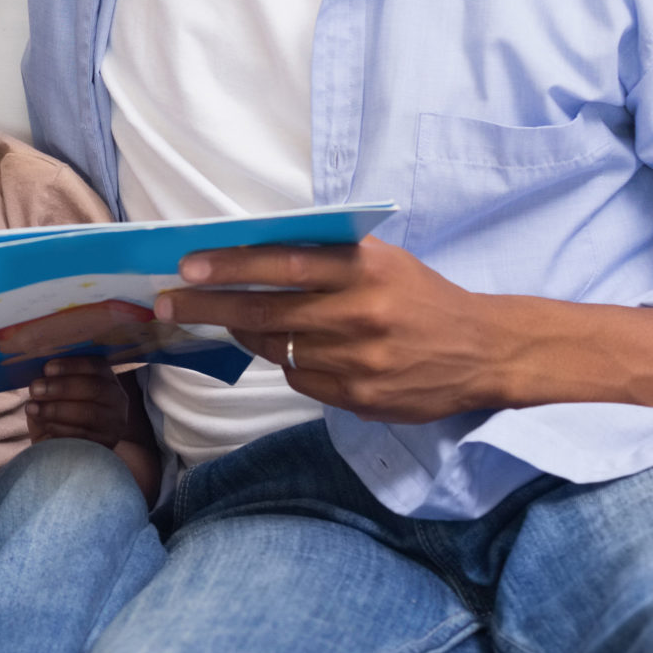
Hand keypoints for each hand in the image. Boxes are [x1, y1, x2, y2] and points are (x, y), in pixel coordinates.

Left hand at [25, 357, 140, 444]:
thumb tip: (41, 373)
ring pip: (89, 413)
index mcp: (106, 379)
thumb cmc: (56, 414)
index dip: (71, 365)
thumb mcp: (54, 393)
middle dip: (61, 387)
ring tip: (32, 408)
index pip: (96, 365)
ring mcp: (113, 424)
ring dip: (56, 409)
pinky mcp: (105, 446)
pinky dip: (59, 428)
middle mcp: (117, 400)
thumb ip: (51, 380)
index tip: (47, 368)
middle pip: (94, 388)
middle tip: (35, 388)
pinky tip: (42, 424)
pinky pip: (83, 435)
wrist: (61, 453)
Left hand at [155, 237, 652, 422]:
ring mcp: (358, 361)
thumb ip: (326, 257)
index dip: (231, 266)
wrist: (486, 351)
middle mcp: (360, 314)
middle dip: (207, 306)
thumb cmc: (422, 297)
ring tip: (229, 322)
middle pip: (264, 312)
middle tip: (166, 301)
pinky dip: (289, 363)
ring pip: (275, 348)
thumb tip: (249, 255)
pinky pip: (299, 378)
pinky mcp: (358, 397)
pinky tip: (300, 351)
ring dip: (247, 335)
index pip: (284, 263)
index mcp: (366, 269)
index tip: (187, 265)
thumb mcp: (383, 261)